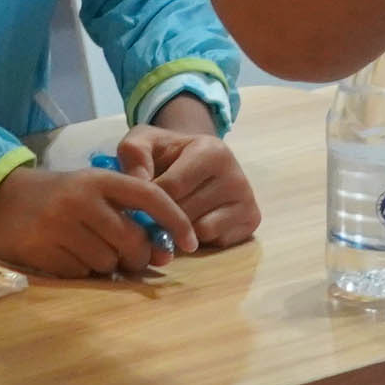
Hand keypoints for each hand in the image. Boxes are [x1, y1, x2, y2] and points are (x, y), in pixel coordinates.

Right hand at [0, 165, 190, 278]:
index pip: (150, 197)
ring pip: (107, 262)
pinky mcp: (42, 250)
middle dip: (137, 256)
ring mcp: (59, 225)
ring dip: (107, 265)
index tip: (190, 244)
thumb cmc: (57, 197)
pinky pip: (81, 273)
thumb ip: (126, 214)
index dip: (175, 221)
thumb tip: (162, 252)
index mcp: (99, 179)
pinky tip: (68, 255)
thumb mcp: (91, 190)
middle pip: (131, 240)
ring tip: (89, 250)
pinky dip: (82, 271)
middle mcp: (81, 199)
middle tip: (129, 258)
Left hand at [109, 119, 259, 250]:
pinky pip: (215, 241)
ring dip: (179, 229)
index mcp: (211, 150)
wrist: (196, 160)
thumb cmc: (166, 153)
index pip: (171, 188)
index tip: (137, 201)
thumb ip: (133, 154)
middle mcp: (236, 174)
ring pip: (199, 231)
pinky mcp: (251, 220)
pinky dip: (199, 237)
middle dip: (163, 217)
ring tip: (174, 212)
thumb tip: (138, 183)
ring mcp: (247, 198)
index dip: (149, 199)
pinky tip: (193, 220)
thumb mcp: (143, 142)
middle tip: (152, 211)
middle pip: (186, 213)